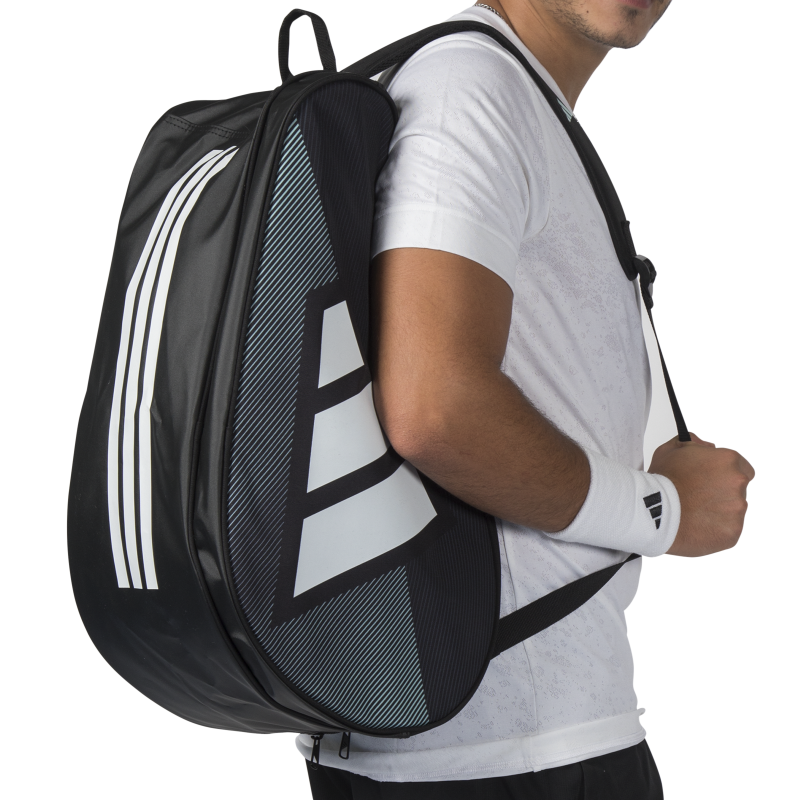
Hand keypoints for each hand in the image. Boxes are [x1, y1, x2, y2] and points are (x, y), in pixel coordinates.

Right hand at [648, 433, 754, 556]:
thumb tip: (707, 447)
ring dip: (718, 511)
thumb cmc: (662, 480)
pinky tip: (696, 525)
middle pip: (737, 489)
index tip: (712, 479)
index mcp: (728, 460)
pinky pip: (728, 530)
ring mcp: (737, 509)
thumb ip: (693, 443)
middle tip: (698, 497)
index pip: (742, 467)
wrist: (654, 512)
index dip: (725, 473)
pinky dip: (714, 529)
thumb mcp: (671, 449)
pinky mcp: (732, 531)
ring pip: (732, 510)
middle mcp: (738, 483)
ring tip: (693, 513)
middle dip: (721, 492)